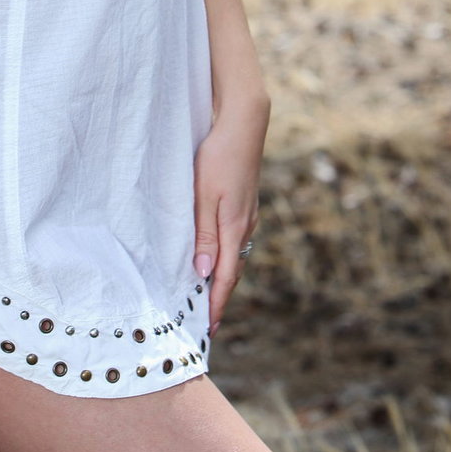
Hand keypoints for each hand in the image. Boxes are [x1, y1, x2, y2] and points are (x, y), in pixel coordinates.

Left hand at [192, 95, 268, 336]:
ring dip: (222, 278)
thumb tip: (202, 272)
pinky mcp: (246, 205)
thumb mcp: (203, 195)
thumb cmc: (219, 157)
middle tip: (205, 320)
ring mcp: (248, 215)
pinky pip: (235, 241)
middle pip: (232, 271)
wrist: (244, 124)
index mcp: (234, 227)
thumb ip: (203, 234)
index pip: (225, 277)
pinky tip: (216, 258)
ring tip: (207, 297)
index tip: (207, 327)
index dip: (215, 303)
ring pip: (235, 256)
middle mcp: (245, 226)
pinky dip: (226, 258)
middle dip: (219, 297)